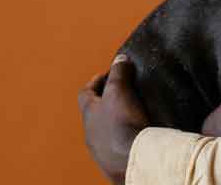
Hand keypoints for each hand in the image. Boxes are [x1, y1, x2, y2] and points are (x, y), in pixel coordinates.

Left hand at [78, 55, 148, 184]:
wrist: (132, 157)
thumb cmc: (122, 123)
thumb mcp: (120, 91)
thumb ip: (119, 73)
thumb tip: (119, 59)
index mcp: (89, 113)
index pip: (85, 92)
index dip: (97, 81)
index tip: (109, 74)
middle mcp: (90, 132)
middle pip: (94, 112)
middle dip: (106, 100)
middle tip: (122, 92)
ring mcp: (100, 148)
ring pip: (103, 130)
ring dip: (114, 120)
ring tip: (132, 113)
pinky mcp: (113, 161)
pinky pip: (115, 144)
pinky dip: (123, 136)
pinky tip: (135, 134)